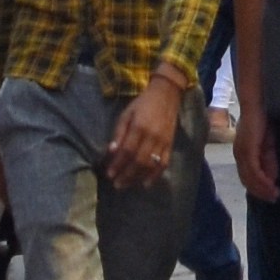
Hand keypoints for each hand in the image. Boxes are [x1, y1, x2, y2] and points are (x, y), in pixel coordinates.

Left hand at [102, 68, 185, 193]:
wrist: (166, 94)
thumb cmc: (142, 104)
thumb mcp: (126, 114)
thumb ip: (119, 133)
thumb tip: (111, 152)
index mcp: (139, 126)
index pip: (127, 151)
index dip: (118, 164)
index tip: (109, 174)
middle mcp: (152, 136)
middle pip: (138, 161)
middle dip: (126, 175)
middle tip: (116, 184)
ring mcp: (163, 141)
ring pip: (150, 165)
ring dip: (137, 178)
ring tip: (126, 184)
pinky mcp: (170, 144)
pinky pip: (163, 164)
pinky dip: (155, 176)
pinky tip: (146, 184)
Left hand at [237, 104, 279, 203]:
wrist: (257, 103)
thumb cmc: (262, 120)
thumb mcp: (268, 145)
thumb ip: (268, 160)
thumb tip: (272, 178)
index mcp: (242, 155)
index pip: (247, 178)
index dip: (258, 189)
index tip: (270, 196)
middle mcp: (239, 156)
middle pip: (247, 181)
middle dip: (260, 192)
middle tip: (274, 199)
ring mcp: (242, 154)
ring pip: (249, 179)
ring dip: (262, 189)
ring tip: (275, 195)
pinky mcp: (247, 150)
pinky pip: (254, 170)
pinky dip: (262, 180)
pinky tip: (271, 185)